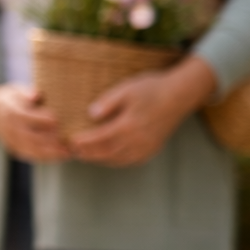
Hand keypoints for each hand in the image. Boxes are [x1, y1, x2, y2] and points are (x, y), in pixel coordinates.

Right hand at [0, 83, 69, 162]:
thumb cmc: (11, 98)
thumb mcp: (17, 90)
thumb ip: (27, 92)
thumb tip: (37, 95)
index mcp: (12, 112)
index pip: (27, 118)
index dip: (44, 120)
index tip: (59, 120)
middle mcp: (10, 129)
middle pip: (31, 138)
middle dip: (51, 142)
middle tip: (69, 142)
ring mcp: (11, 141)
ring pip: (32, 151)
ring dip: (51, 154)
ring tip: (68, 153)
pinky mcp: (14, 149)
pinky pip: (30, 156)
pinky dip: (45, 158)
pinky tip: (59, 156)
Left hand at [69, 56, 216, 166]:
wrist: (180, 95)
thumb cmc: (151, 89)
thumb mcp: (127, 89)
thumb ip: (108, 102)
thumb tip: (90, 114)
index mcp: (130, 125)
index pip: (101, 138)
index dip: (84, 141)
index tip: (70, 140)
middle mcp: (139, 140)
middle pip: (107, 152)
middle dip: (88, 153)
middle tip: (72, 150)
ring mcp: (147, 147)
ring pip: (118, 158)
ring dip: (99, 158)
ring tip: (84, 155)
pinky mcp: (152, 149)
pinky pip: (130, 160)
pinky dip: (114, 160)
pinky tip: (105, 156)